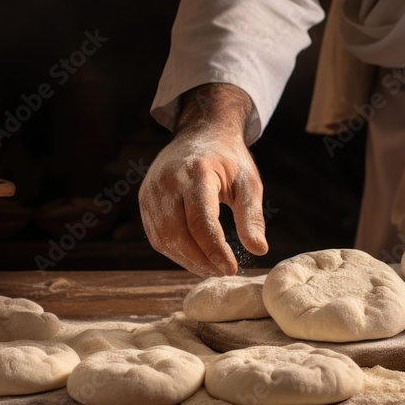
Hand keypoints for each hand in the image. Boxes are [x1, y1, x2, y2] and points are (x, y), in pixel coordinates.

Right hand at [139, 83, 267, 275]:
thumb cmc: (228, 160)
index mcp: (196, 172)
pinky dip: (176, 251)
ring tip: (212, 267)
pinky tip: (196, 256)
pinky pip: (157, 235)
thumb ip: (252, 216)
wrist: (199, 133)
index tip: (231, 269)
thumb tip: (259, 250)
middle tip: (223, 271)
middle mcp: (167, 181)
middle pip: (178, 234)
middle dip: (201, 260)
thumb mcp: (248, 183)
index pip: (201, 221)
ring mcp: (151, 191)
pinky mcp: (144, 200)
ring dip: (188, 260)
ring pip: (164, 239)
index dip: (215, 250)